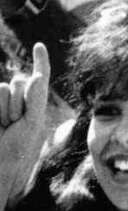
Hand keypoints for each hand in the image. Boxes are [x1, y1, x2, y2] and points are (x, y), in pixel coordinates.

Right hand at [0, 41, 49, 210]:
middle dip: (18, 102)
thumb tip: (37, 76)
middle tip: (16, 124)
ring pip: (3, 87)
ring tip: (5, 126)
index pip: (41, 77)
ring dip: (5, 107)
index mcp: (36, 103)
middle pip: (20, 81)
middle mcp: (19, 100)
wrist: (0, 165)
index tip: (38, 46)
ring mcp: (3, 104)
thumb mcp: (32, 123)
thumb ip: (35, 99)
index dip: (40, 60)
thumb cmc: (19, 148)